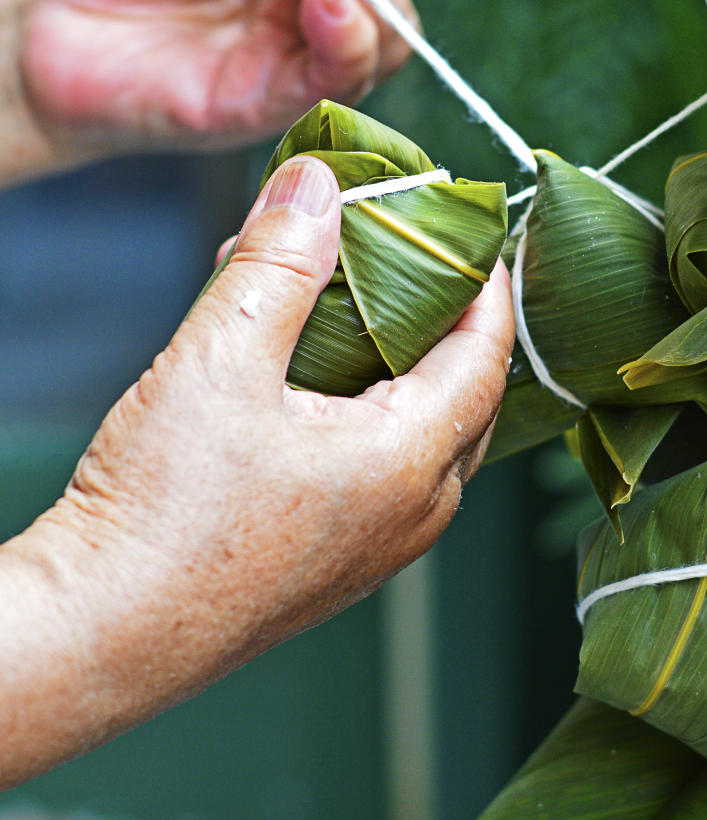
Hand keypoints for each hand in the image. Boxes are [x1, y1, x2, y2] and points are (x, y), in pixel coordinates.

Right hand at [0, 156, 512, 785]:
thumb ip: (278, 263)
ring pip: (424, 435)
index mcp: (410, 463)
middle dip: (444, 319)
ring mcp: (379, 548)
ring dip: (398, 365)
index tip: (466, 230)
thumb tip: (317, 187)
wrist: (106, 632)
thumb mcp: (221, 359)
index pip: (486, 353)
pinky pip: (385, 471)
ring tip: (341, 306)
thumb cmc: (163, 515)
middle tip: (407, 259)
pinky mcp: (339, 564)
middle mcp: (414, 514)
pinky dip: (366, 411)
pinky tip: (306, 380)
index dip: (483, 283)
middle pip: (467, 395)